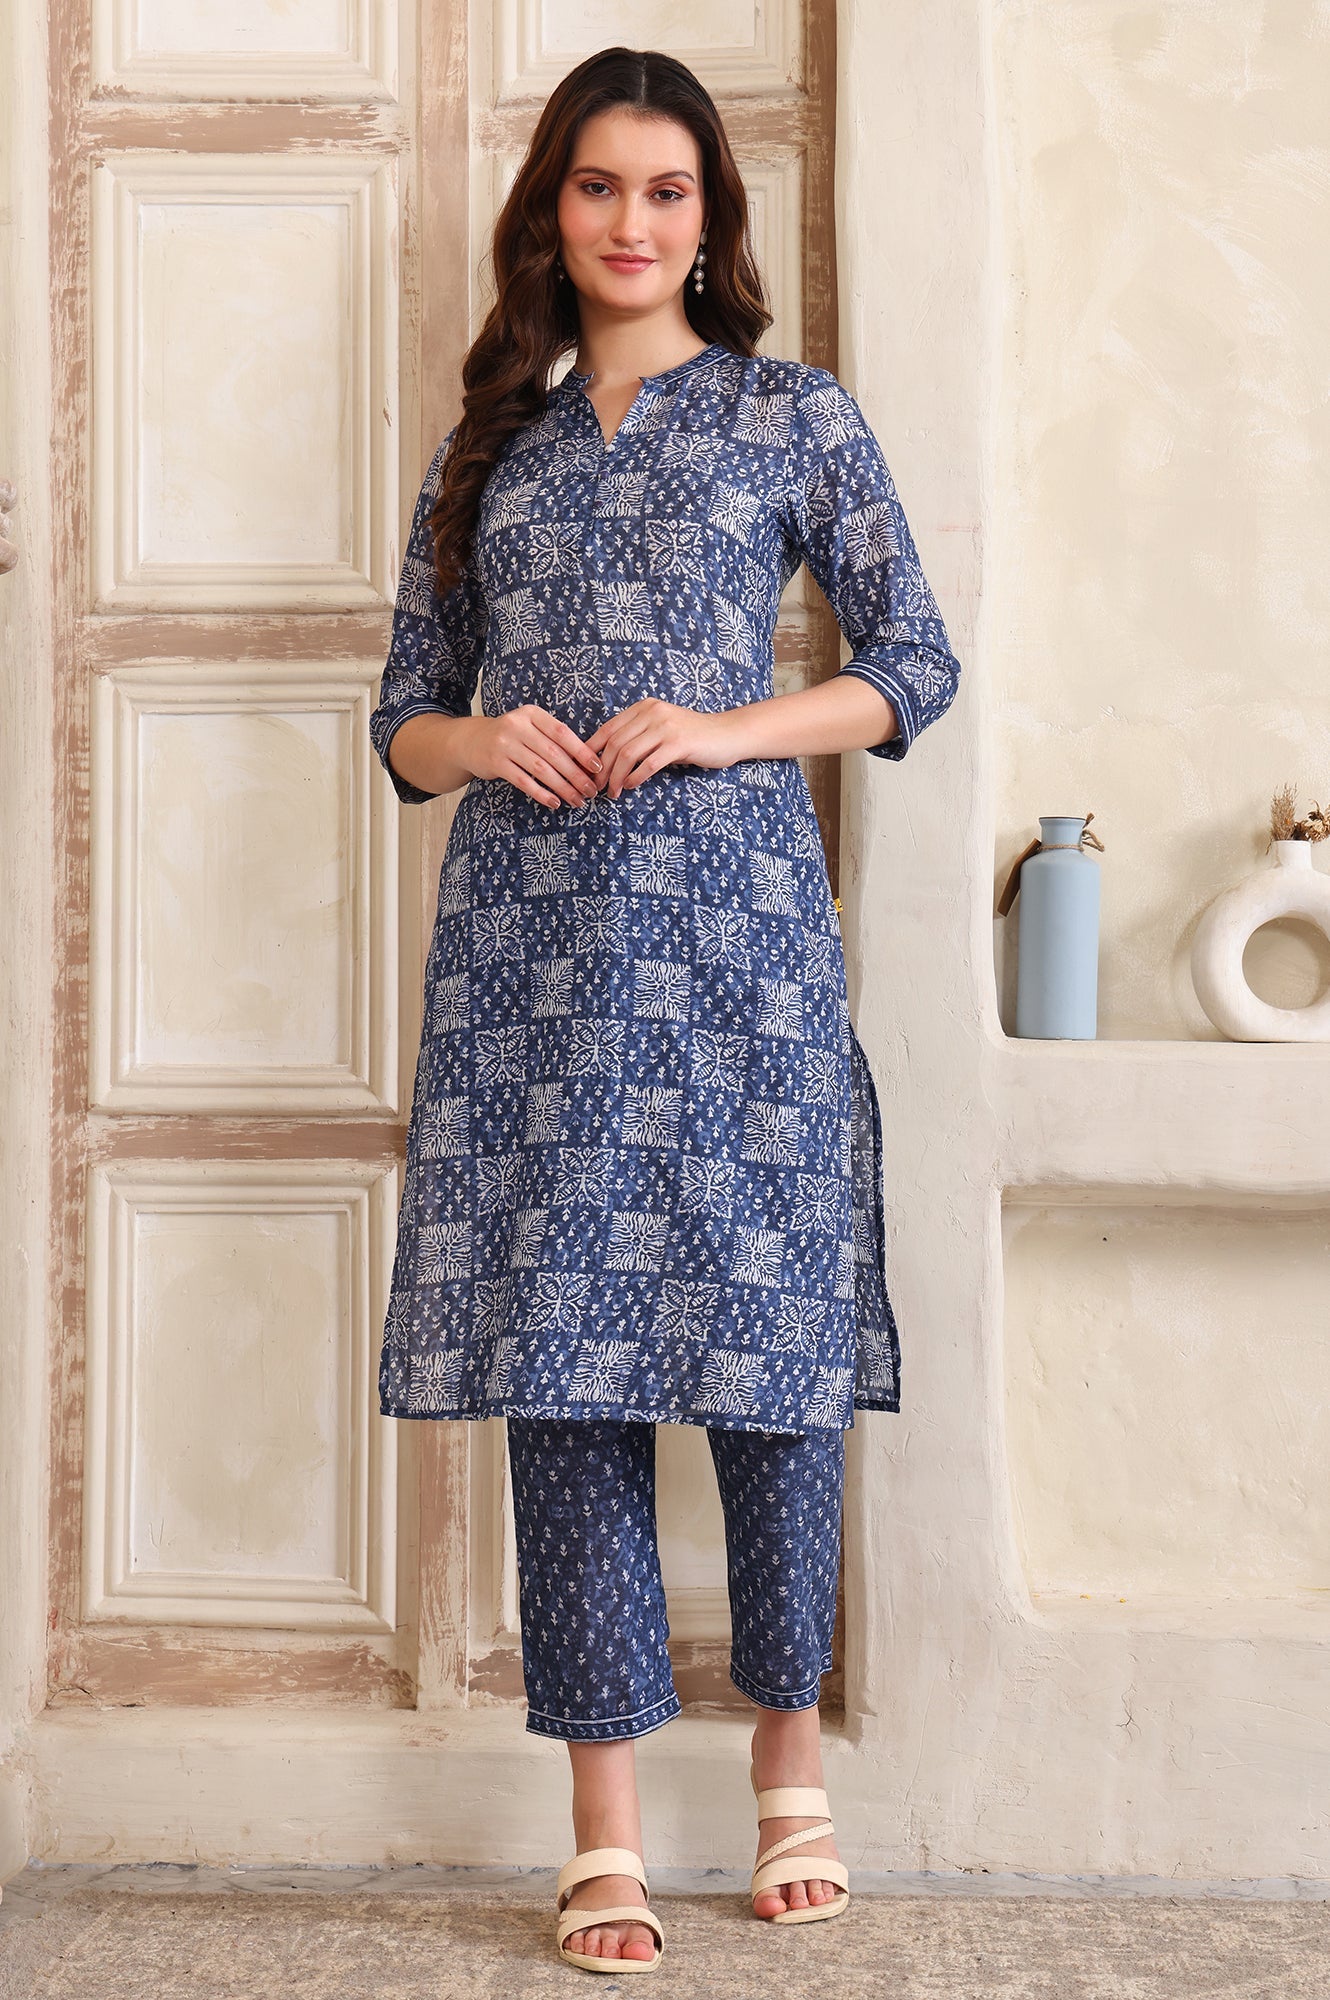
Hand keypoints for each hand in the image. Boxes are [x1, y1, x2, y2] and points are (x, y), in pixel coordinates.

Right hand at [468, 705, 603, 809]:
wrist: (470, 741)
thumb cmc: (511, 737)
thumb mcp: (530, 728)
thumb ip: (552, 739)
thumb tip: (586, 763)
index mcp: (532, 714)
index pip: (562, 733)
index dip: (581, 751)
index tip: (597, 767)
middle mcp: (517, 725)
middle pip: (554, 753)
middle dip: (575, 775)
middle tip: (590, 791)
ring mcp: (505, 744)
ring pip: (541, 769)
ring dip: (562, 787)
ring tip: (576, 800)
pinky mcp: (495, 763)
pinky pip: (524, 781)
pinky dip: (541, 793)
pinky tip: (554, 802)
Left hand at [585, 700, 741, 798]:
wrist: (727, 734)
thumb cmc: (692, 735)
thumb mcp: (661, 728)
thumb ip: (638, 735)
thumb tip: (607, 758)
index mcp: (644, 708)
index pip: (608, 729)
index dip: (592, 751)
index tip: (586, 770)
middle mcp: (652, 713)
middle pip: (615, 743)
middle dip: (602, 769)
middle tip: (598, 787)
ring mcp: (666, 727)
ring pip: (628, 754)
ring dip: (617, 777)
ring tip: (614, 792)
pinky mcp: (679, 744)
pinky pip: (648, 764)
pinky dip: (636, 778)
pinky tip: (631, 786)